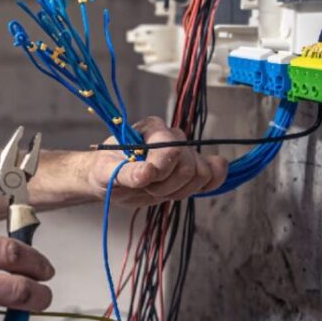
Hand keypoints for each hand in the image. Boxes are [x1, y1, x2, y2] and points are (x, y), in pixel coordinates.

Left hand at [86, 116, 227, 205]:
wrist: (112, 179)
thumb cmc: (107, 169)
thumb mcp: (106, 172)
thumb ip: (126, 173)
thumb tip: (147, 173)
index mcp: (152, 129)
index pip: (172, 147)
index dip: (162, 169)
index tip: (145, 179)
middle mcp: (172, 137)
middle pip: (188, 166)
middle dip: (166, 185)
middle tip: (146, 186)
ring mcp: (185, 154)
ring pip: (201, 175)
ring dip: (178, 191)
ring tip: (156, 189)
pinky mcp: (192, 170)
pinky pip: (215, 174)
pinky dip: (206, 186)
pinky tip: (183, 189)